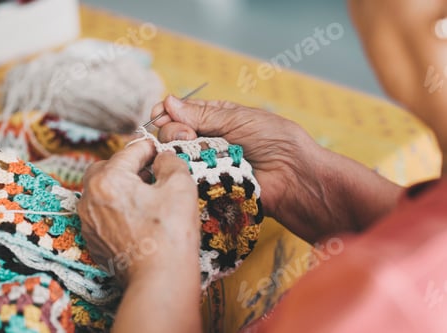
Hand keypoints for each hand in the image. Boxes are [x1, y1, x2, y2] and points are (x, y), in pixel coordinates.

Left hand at [77, 140, 199, 284]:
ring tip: (146, 194)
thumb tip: (162, 159)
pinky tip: (138, 216)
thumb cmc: (170, 232)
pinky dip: (117, 208)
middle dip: (129, 165)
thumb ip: (170, 161)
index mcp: (108, 179)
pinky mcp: (93, 240)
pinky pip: (102, 213)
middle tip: (152, 171)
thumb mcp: (180, 185)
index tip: (161, 150)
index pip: (129, 151)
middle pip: (107, 168)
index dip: (149, 148)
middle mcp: (90, 198)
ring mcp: (88, 221)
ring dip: (122, 187)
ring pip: (102, 191)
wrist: (159, 279)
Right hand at [152, 96, 401, 242]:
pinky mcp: (209, 186)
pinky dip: (182, 172)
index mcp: (217, 119)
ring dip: (177, 150)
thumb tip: (168, 101)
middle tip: (185, 134)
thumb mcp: (239, 118)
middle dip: (173, 130)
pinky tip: (182, 167)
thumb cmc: (275, 140)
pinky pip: (187, 178)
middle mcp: (209, 141)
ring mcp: (207, 164)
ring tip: (189, 149)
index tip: (159, 114)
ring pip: (176, 156)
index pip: (181, 113)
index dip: (167, 112)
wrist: (296, 176)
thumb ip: (203, 114)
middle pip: (173, 133)